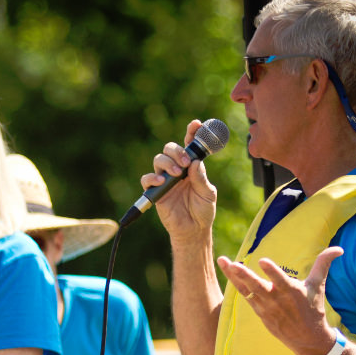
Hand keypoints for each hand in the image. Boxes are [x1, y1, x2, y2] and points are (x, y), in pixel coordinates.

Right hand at [140, 120, 216, 238]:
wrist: (194, 230)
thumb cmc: (203, 211)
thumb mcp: (208, 194)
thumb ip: (201, 178)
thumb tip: (194, 162)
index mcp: (191, 166)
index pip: (190, 144)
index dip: (192, 132)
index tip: (196, 124)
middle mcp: (177, 169)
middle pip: (170, 148)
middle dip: (177, 151)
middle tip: (185, 162)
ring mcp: (165, 179)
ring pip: (159, 159)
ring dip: (167, 162)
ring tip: (177, 173)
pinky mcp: (156, 192)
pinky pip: (147, 179)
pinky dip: (152, 178)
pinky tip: (162, 181)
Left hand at [216, 247, 343, 354]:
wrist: (308, 340)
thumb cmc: (313, 309)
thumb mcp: (318, 286)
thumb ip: (324, 264)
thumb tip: (339, 248)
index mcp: (292, 292)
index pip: (280, 280)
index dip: (272, 271)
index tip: (263, 260)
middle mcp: (277, 301)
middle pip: (258, 286)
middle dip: (244, 275)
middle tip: (232, 263)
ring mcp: (266, 308)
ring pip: (247, 290)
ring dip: (234, 276)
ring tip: (223, 261)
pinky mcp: (260, 313)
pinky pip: (246, 297)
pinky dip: (236, 285)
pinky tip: (228, 272)